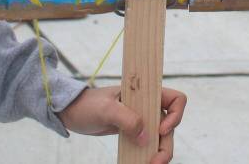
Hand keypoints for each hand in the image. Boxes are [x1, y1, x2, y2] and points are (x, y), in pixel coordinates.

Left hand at [58, 86, 186, 163]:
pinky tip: (144, 163)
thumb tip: (145, 137)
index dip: (175, 115)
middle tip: (157, 162)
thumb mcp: (106, 109)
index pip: (176, 100)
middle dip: (166, 145)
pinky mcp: (135, 132)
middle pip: (171, 126)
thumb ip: (127, 119)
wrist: (73, 113)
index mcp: (146, 92)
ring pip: (161, 139)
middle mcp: (148, 106)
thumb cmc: (88, 104)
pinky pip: (149, 145)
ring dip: (160, 153)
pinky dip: (149, 156)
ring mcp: (143, 120)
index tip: (161, 129)